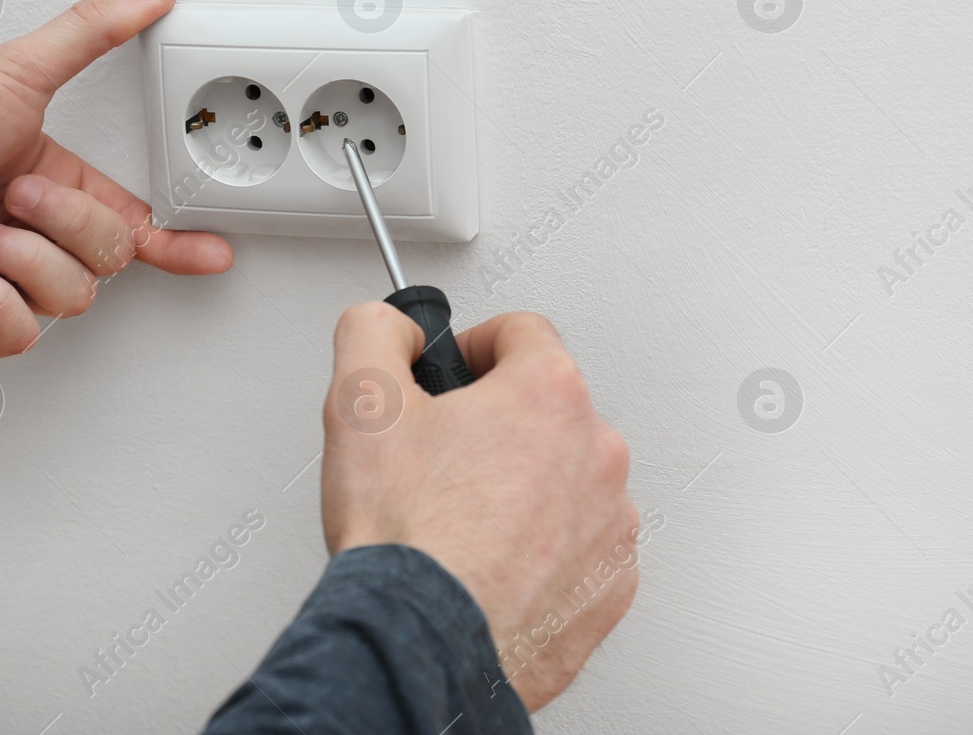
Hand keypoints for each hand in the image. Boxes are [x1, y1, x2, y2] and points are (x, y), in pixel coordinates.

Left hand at [0, 0, 232, 356]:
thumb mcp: (16, 72)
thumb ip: (92, 32)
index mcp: (54, 186)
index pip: (133, 222)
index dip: (175, 241)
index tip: (210, 251)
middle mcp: (34, 236)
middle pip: (108, 254)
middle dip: (60, 223)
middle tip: (11, 197)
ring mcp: (7, 284)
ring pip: (70, 295)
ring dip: (15, 256)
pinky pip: (22, 331)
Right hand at [321, 304, 640, 711]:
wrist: (425, 646)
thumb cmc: (408, 540)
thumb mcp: (360, 402)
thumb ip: (376, 333)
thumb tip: (395, 327)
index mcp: (549, 393)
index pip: (521, 331)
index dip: (474, 346)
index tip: (454, 371)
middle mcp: (598, 451)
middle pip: (548, 407)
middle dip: (499, 423)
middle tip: (445, 458)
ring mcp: (612, 522)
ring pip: (568, 478)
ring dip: (526, 487)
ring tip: (466, 520)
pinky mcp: (612, 584)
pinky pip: (582, 545)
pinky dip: (546, 549)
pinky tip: (494, 564)